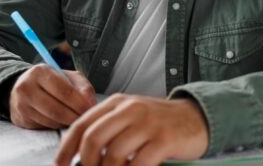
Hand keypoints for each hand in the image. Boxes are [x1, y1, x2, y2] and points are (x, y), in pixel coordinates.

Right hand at [9, 64, 96, 129]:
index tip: (91, 110)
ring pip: (51, 121)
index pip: (64, 91)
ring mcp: (21, 105)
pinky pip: (44, 126)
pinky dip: (57, 126)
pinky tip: (62, 120)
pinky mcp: (21, 119)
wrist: (25, 87)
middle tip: (85, 119)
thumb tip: (90, 104)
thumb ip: (83, 87)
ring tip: (75, 119)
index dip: (80, 103)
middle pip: (57, 110)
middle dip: (75, 117)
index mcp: (40, 72)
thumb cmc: (52, 82)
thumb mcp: (69, 77)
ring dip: (67, 123)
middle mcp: (26, 87)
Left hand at [55, 94, 208, 165]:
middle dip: (85, 163)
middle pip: (93, 139)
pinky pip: (138, 164)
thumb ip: (108, 129)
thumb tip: (80, 156)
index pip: (81, 124)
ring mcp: (147, 123)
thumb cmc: (159, 123)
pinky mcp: (164, 139)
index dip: (66, 148)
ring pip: (113, 154)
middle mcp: (130, 109)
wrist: (196, 119)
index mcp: (117, 102)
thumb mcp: (130, 117)